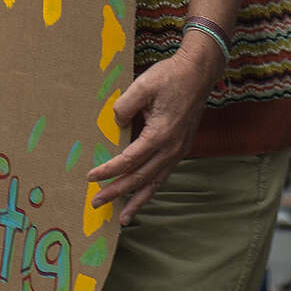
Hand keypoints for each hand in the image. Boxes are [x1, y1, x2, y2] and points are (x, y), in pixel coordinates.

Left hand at [87, 33, 219, 224]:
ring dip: (137, 201)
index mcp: (160, 134)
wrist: (199, 72)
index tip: (91, 176)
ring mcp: (178, 150)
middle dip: (117, 192)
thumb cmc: (171, 76)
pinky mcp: (181, 148)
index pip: (128, 161)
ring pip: (155, 183)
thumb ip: (124, 106)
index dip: (108, 170)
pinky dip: (151, 188)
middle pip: (139, 178)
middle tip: (96, 202)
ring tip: (123, 218)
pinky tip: (143, 195)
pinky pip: (164, 175)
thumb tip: (116, 124)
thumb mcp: (143, 85)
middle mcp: (171, 148)